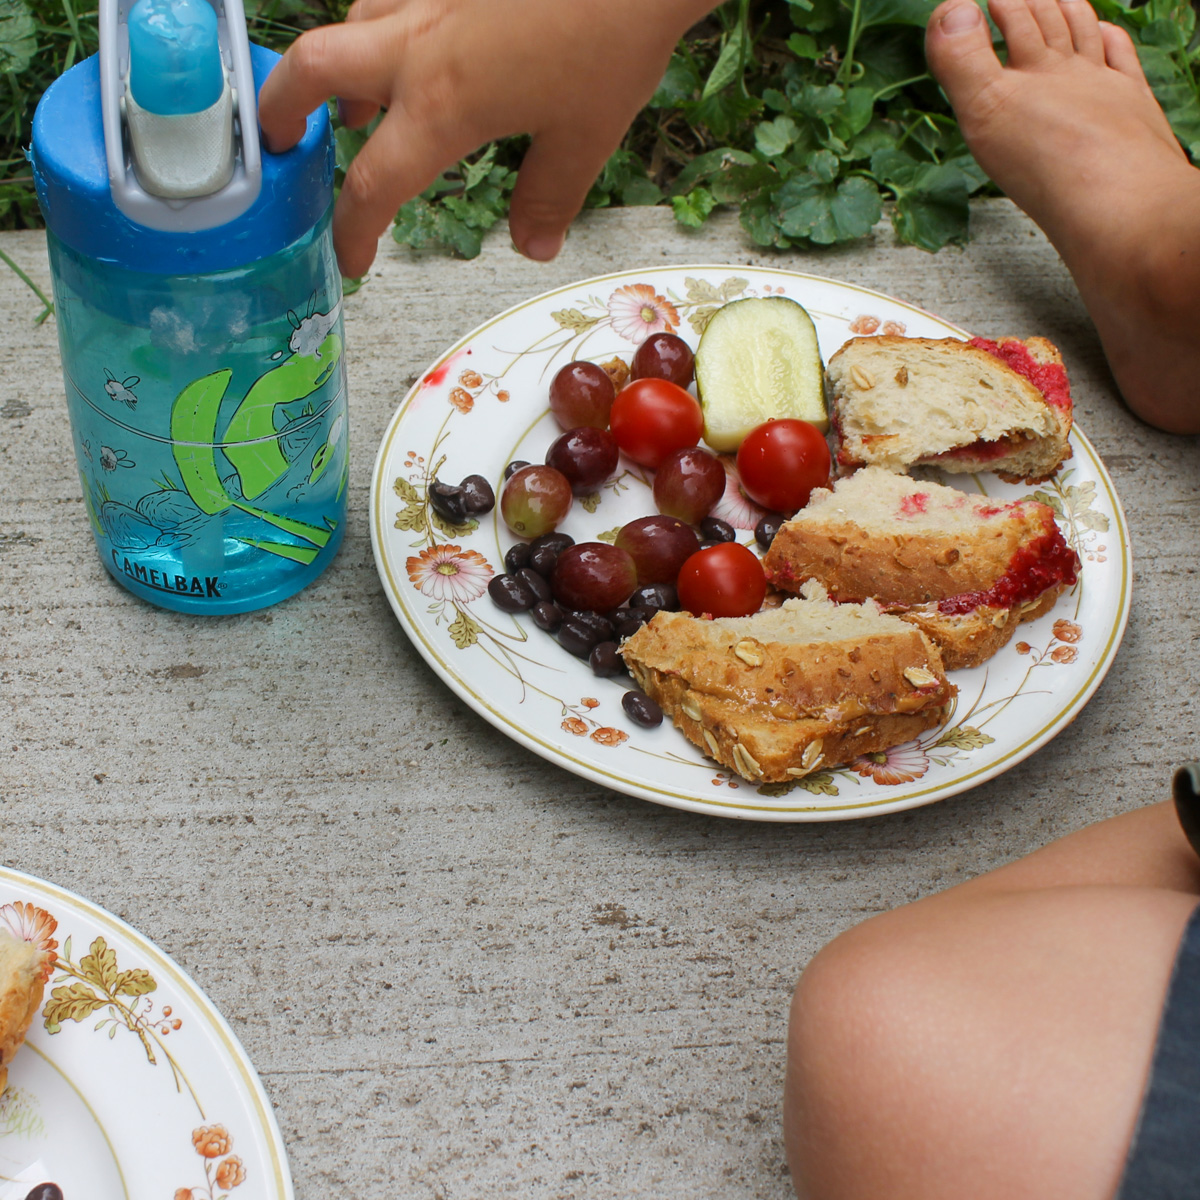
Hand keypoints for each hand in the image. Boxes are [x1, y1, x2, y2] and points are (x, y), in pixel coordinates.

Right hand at [258, 0, 715, 277]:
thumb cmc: (613, 35)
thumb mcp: (586, 135)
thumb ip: (549, 196)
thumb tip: (533, 246)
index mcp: (443, 104)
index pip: (374, 184)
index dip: (354, 230)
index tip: (351, 258)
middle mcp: (418, 43)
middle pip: (314, 68)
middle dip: (282, 107)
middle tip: (279, 137)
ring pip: (354, 20)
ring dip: (340, 62)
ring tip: (355, 97)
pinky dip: (387, 20)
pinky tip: (414, 34)